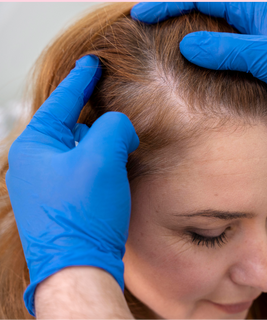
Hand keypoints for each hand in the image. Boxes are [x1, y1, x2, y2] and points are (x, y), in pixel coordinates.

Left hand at [5, 55, 138, 315]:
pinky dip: (99, 161)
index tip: (92, 62)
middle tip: (110, 101)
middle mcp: (35, 164)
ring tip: (118, 138)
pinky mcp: (62, 201)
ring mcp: (47, 184)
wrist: (79, 267)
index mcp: (35, 146)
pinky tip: (114, 165)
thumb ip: (113, 127)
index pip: (61, 101)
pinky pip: (82, 168)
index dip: (81, 79)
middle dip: (92, 114)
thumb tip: (119, 126)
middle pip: (69, 124)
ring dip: (99, 141)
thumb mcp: (101, 158)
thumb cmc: (82, 215)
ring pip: (78, 148)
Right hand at [131, 2, 266, 128]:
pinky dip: (205, 48)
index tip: (139, 15)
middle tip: (143, 25)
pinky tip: (195, 61)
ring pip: (212, 26)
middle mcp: (252, 14)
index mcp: (253, 6)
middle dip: (171, 12)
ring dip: (186, 30)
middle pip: (202, 6)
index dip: (166, 4)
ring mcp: (257, 32)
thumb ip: (226, 50)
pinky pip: (225, 43)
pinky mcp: (261, 49)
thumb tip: (185, 44)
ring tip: (159, 41)